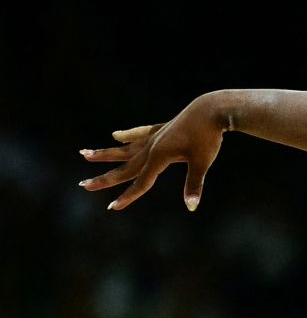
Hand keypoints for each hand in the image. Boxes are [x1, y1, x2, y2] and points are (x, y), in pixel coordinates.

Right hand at [78, 94, 226, 210]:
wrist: (211, 110)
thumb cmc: (208, 137)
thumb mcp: (202, 162)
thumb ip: (194, 184)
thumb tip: (191, 206)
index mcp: (159, 156)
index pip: (141, 182)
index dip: (128, 197)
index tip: (112, 207)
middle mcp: (151, 147)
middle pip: (125, 167)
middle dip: (105, 178)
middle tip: (83, 184)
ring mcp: (155, 137)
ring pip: (126, 149)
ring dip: (106, 153)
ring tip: (85, 153)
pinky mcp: (162, 130)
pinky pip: (140, 134)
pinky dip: (128, 135)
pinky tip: (116, 135)